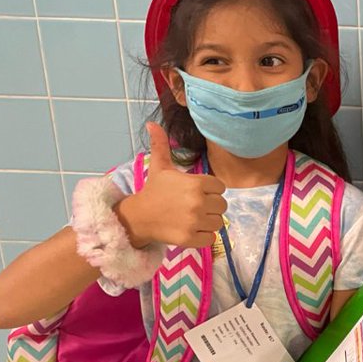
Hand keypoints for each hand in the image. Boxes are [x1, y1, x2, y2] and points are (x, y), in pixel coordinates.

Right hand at [118, 122, 227, 248]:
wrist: (139, 216)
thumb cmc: (154, 190)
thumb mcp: (159, 166)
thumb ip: (161, 145)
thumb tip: (152, 123)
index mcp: (196, 183)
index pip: (220, 187)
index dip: (211, 190)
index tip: (198, 192)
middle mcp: (198, 202)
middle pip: (222, 205)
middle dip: (211, 206)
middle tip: (195, 206)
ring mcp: (195, 222)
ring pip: (218, 223)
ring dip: (208, 221)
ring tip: (193, 218)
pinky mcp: (191, 238)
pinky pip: (211, 238)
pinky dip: (204, 236)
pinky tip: (192, 229)